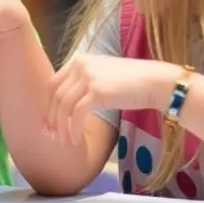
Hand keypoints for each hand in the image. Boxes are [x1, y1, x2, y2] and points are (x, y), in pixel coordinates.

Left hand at [45, 55, 176, 145]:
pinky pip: (77, 113)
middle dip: (51, 118)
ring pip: (64, 106)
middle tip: (52, 137)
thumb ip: (83, 85)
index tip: (47, 124)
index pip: (53, 84)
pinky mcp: (97, 91)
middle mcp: (80, 65)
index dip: (47, 105)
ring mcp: (88, 77)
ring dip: (62, 127)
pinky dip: (73, 128)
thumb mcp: (102, 77)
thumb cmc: (132, 83)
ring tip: (65, 142)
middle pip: (55, 95)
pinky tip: (76, 139)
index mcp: (78, 60)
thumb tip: (66, 107)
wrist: (156, 82)